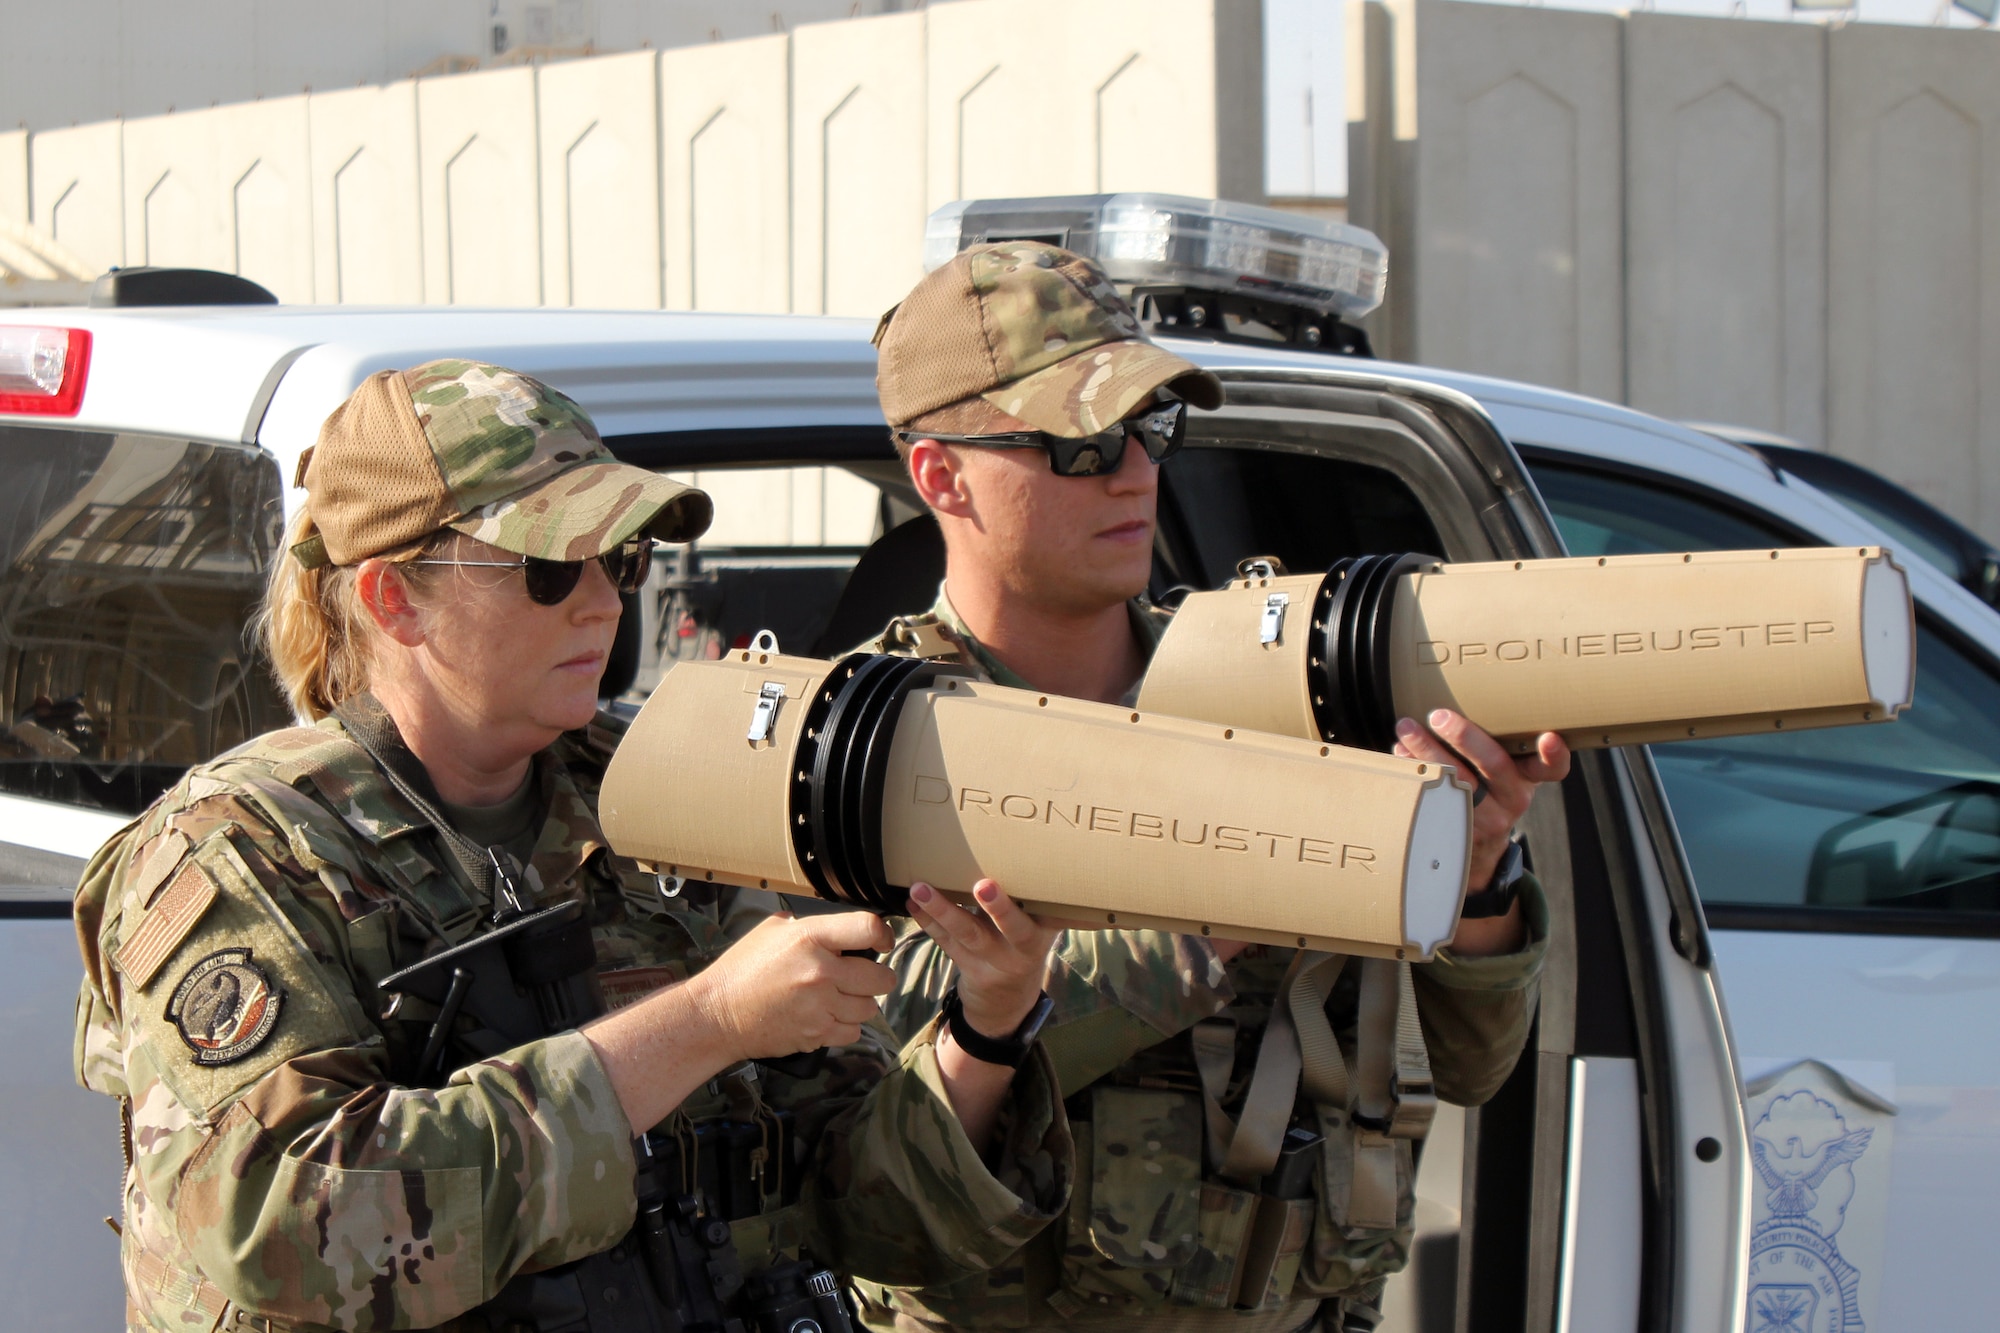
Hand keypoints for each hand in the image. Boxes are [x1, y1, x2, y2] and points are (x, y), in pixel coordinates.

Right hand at [683, 911, 894, 1062]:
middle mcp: (820, 972)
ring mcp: (820, 1006)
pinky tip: (827, 1017)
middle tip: (862, 976)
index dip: (882, 934)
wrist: (717, 1014)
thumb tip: (841, 931)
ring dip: (860, 1003)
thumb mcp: (772, 930)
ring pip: (870, 1007)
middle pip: (881, 977)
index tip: (880, 941)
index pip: (868, 928)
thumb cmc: (742, 970)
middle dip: (876, 976)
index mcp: (810, 938)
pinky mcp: (816, 1035)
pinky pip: (853, 1031)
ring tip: (840, 997)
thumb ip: (810, 927)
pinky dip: (845, 1026)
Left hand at [907, 880, 1065, 1041]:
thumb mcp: (1038, 922)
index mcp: (1045, 928)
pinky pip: (946, 942)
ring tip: (921, 888)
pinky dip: (928, 921)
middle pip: (1013, 928)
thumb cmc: (1021, 938)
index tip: (1036, 880)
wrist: (1008, 996)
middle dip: (998, 907)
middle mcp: (1024, 947)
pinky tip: (912, 903)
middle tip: (984, 886)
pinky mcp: (968, 966)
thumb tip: (1023, 844)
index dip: (1045, 898)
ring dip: (943, 909)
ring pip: (969, 934)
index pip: (1050, 912)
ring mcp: (995, 960)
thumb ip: (1031, 894)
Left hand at [1393, 709, 1569, 889]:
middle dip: (1464, 736)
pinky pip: (1434, 798)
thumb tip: (1459, 693)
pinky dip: (1415, 772)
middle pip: (1494, 765)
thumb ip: (1499, 742)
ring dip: (1427, 751)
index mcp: (1530, 777)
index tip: (1549, 738)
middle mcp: (1514, 797)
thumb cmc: (1491, 787)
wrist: (1481, 842)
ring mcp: (1488, 818)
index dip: (1554, 754)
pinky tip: (1401, 755)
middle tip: (1438, 715)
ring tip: (1406, 727)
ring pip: (1456, 781)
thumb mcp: (1508, 769)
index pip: (1552, 768)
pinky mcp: (1460, 829)